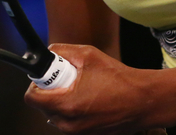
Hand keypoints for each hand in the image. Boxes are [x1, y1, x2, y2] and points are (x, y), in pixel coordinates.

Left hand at [26, 44, 163, 133]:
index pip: (32, 98)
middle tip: (68, 80)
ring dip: (62, 102)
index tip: (46, 76)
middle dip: (51, 92)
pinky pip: (70, 123)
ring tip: (82, 89)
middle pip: (43, 107)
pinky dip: (74, 111)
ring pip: (56, 116)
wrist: (143, 101)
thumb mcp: (89, 55)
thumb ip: (63, 50)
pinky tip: (90, 99)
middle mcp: (69, 124)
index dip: (36, 84)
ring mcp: (78, 133)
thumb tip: (50, 52)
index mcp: (67, 104)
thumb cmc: (119, 79)